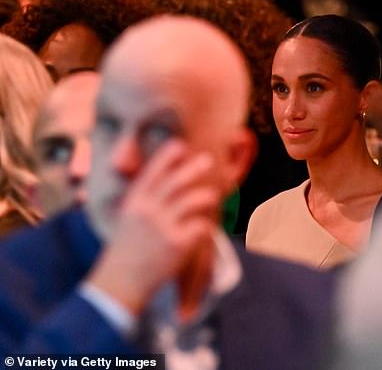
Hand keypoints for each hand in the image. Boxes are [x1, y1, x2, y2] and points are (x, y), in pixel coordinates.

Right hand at [87, 140, 219, 315]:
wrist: (120, 284)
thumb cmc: (124, 252)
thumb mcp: (126, 220)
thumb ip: (141, 201)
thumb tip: (155, 183)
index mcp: (134, 203)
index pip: (152, 173)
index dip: (166, 158)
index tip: (179, 144)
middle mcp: (148, 211)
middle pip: (175, 182)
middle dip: (193, 168)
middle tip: (208, 159)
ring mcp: (163, 227)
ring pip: (192, 201)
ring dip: (206, 196)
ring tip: (213, 195)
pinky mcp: (177, 243)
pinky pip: (199, 226)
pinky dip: (205, 225)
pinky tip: (208, 227)